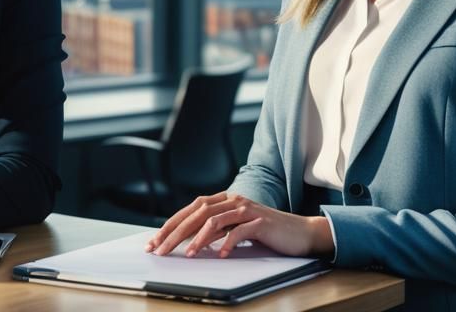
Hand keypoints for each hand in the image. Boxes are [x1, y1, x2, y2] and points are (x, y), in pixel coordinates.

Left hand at [144, 192, 333, 258]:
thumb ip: (216, 229)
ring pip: (214, 220)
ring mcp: (247, 209)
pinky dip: (227, 243)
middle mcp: (233, 200)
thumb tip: (189, 240)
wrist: (300, 233)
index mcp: (225, 199)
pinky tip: (219, 255)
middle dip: (175, 232)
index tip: (155, 241)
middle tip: (161, 249)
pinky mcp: (261, 222)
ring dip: (198, 238)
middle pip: (197, 213)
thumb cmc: (266, 232)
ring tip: (188, 254)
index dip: (170, 225)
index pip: (190, 210)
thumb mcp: (235, 228)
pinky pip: (239, 232)